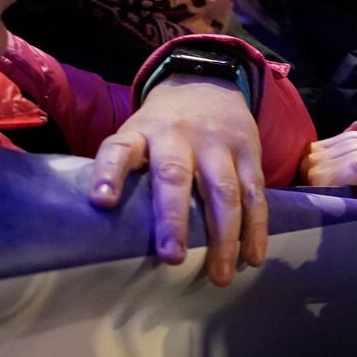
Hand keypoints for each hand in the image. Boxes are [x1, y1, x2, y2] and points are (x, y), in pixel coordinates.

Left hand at [90, 76, 264, 286]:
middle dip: (174, 219)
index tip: (101, 202)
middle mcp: (178, 136)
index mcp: (142, 133)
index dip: (109, 175)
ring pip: (222, 190)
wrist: (207, 81)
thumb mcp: (138, 134)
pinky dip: (255, 227)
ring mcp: (217, 142)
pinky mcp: (248, 150)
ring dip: (223, 236)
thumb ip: (129, 172)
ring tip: (219, 275)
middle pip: (174, 175)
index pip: (119, 150)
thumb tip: (111, 233)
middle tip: (172, 258)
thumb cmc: (163, 127)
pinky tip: (252, 256)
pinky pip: (255, 192)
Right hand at [299, 120, 356, 196]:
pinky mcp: (332, 173)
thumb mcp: (340, 171)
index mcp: (313, 150)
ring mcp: (321, 164)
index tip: (353, 178)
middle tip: (356, 187)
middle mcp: (313, 154)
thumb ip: (349, 145)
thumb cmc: (334, 203)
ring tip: (354, 191)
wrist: (320, 234)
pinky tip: (356, 195)